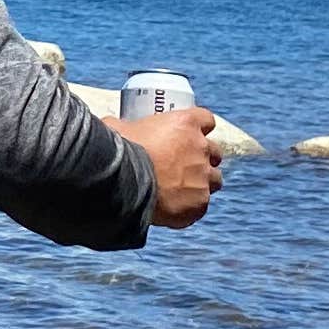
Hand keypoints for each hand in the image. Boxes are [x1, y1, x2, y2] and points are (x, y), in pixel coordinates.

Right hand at [118, 104, 220, 229]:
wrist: (123, 183)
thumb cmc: (119, 150)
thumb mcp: (117, 128)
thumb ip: (123, 126)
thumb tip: (114, 127)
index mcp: (186, 123)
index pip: (206, 119)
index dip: (200, 128)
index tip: (190, 135)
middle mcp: (201, 147)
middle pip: (214, 152)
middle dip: (203, 159)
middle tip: (185, 166)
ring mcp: (203, 176)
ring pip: (214, 179)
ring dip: (202, 183)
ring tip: (182, 191)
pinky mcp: (200, 202)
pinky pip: (201, 205)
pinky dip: (190, 207)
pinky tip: (174, 209)